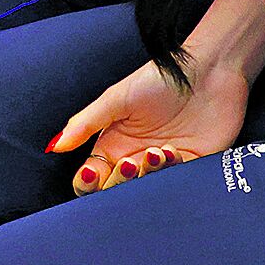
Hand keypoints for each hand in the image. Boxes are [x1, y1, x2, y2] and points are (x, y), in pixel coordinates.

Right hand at [49, 58, 250, 195]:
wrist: (209, 73)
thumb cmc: (160, 79)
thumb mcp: (116, 98)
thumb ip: (85, 123)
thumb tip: (55, 146)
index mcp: (113, 144)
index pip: (92, 177)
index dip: (88, 183)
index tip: (92, 174)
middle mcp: (136, 158)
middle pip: (116, 190)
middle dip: (121, 180)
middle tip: (131, 161)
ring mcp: (164, 165)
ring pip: (146, 191)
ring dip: (149, 175)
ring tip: (159, 151)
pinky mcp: (192, 167)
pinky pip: (177, 185)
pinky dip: (172, 174)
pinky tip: (175, 151)